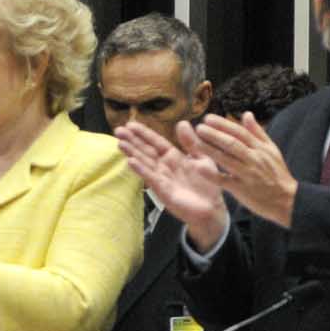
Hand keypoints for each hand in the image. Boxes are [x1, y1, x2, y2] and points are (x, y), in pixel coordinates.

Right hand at [116, 119, 231, 242]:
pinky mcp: (163, 190)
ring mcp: (161, 178)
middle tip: (118, 130)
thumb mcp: (202, 157)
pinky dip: (140, 169)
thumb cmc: (208, 184)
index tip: (130, 124)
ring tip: (120, 143)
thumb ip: (190, 142)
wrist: (212, 208)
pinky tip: (130, 161)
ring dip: (132, 153)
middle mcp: (164, 166)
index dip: (143, 133)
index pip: (155, 141)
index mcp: (173, 156)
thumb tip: (182, 122)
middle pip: (145, 150)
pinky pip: (150, 177)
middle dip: (132, 141)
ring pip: (144, 162)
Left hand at [189, 112, 299, 226]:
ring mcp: (248, 174)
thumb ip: (257, 132)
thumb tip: (246, 114)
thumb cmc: (277, 174)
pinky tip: (199, 167)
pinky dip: (212, 174)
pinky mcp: (242, 189)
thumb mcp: (271, 150)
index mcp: (260, 148)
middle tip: (198, 127)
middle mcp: (254, 159)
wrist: (286, 200)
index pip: (239, 132)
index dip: (223, 124)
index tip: (207, 118)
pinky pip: (225, 180)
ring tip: (194, 142)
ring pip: (227, 159)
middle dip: (214, 134)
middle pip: (232, 143)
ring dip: (209, 149)